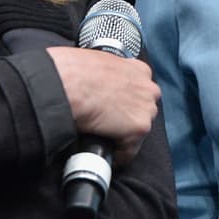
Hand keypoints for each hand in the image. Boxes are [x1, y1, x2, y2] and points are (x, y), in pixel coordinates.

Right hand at [45, 47, 159, 165]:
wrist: (70, 84)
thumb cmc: (74, 71)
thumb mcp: (97, 62)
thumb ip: (106, 73)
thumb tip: (94, 82)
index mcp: (138, 69)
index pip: (139, 91)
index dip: (126, 102)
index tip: (114, 108)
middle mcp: (148, 88)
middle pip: (142, 111)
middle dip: (126, 119)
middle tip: (107, 124)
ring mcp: (147, 109)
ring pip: (137, 130)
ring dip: (122, 136)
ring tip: (103, 138)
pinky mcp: (140, 128)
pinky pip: (129, 150)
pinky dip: (117, 155)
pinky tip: (103, 152)